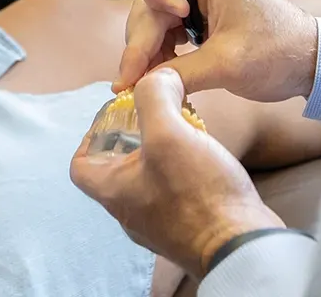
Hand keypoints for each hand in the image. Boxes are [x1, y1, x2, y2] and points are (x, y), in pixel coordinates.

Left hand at [71, 69, 282, 274]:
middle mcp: (130, 212)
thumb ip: (154, 97)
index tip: (116, 115)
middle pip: (118, 167)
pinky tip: (206, 155)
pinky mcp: (187, 226)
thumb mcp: (169, 133)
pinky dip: (184, 169)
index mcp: (113, 192)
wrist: (239, 243)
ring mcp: (159, 222)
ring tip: (186, 129)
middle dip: (135, 136)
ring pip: (149, 178)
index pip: (80, 165)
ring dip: (163, 151)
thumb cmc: (199, 194)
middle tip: (158, 114)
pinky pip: (176, 192)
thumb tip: (157, 76)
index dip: (92, 134)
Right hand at [114, 0, 319, 101]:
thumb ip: (179, 72)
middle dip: (142, 36)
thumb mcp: (225, 65)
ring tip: (144, 80)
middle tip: (131, 77)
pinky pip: (173, 29)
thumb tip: (141, 87)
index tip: (174, 23)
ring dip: (149, 47)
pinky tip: (163, 73)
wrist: (313, 63)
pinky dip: (164, 51)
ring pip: (159, 16)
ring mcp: (207, 1)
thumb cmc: (279, 54)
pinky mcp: (210, 20)